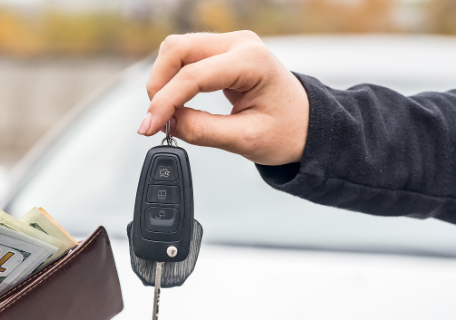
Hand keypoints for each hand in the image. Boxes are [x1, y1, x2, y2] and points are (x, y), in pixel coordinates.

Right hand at [138, 31, 309, 165]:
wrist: (307, 125)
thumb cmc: (288, 131)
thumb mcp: (246, 140)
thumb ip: (203, 131)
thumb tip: (167, 123)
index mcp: (252, 61)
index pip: (194, 75)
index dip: (165, 102)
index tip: (149, 127)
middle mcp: (240, 44)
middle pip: (178, 49)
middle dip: (159, 85)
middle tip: (155, 120)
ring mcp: (231, 44)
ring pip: (177, 49)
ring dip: (163, 80)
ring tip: (166, 113)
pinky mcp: (223, 52)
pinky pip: (186, 57)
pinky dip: (173, 79)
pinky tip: (175, 103)